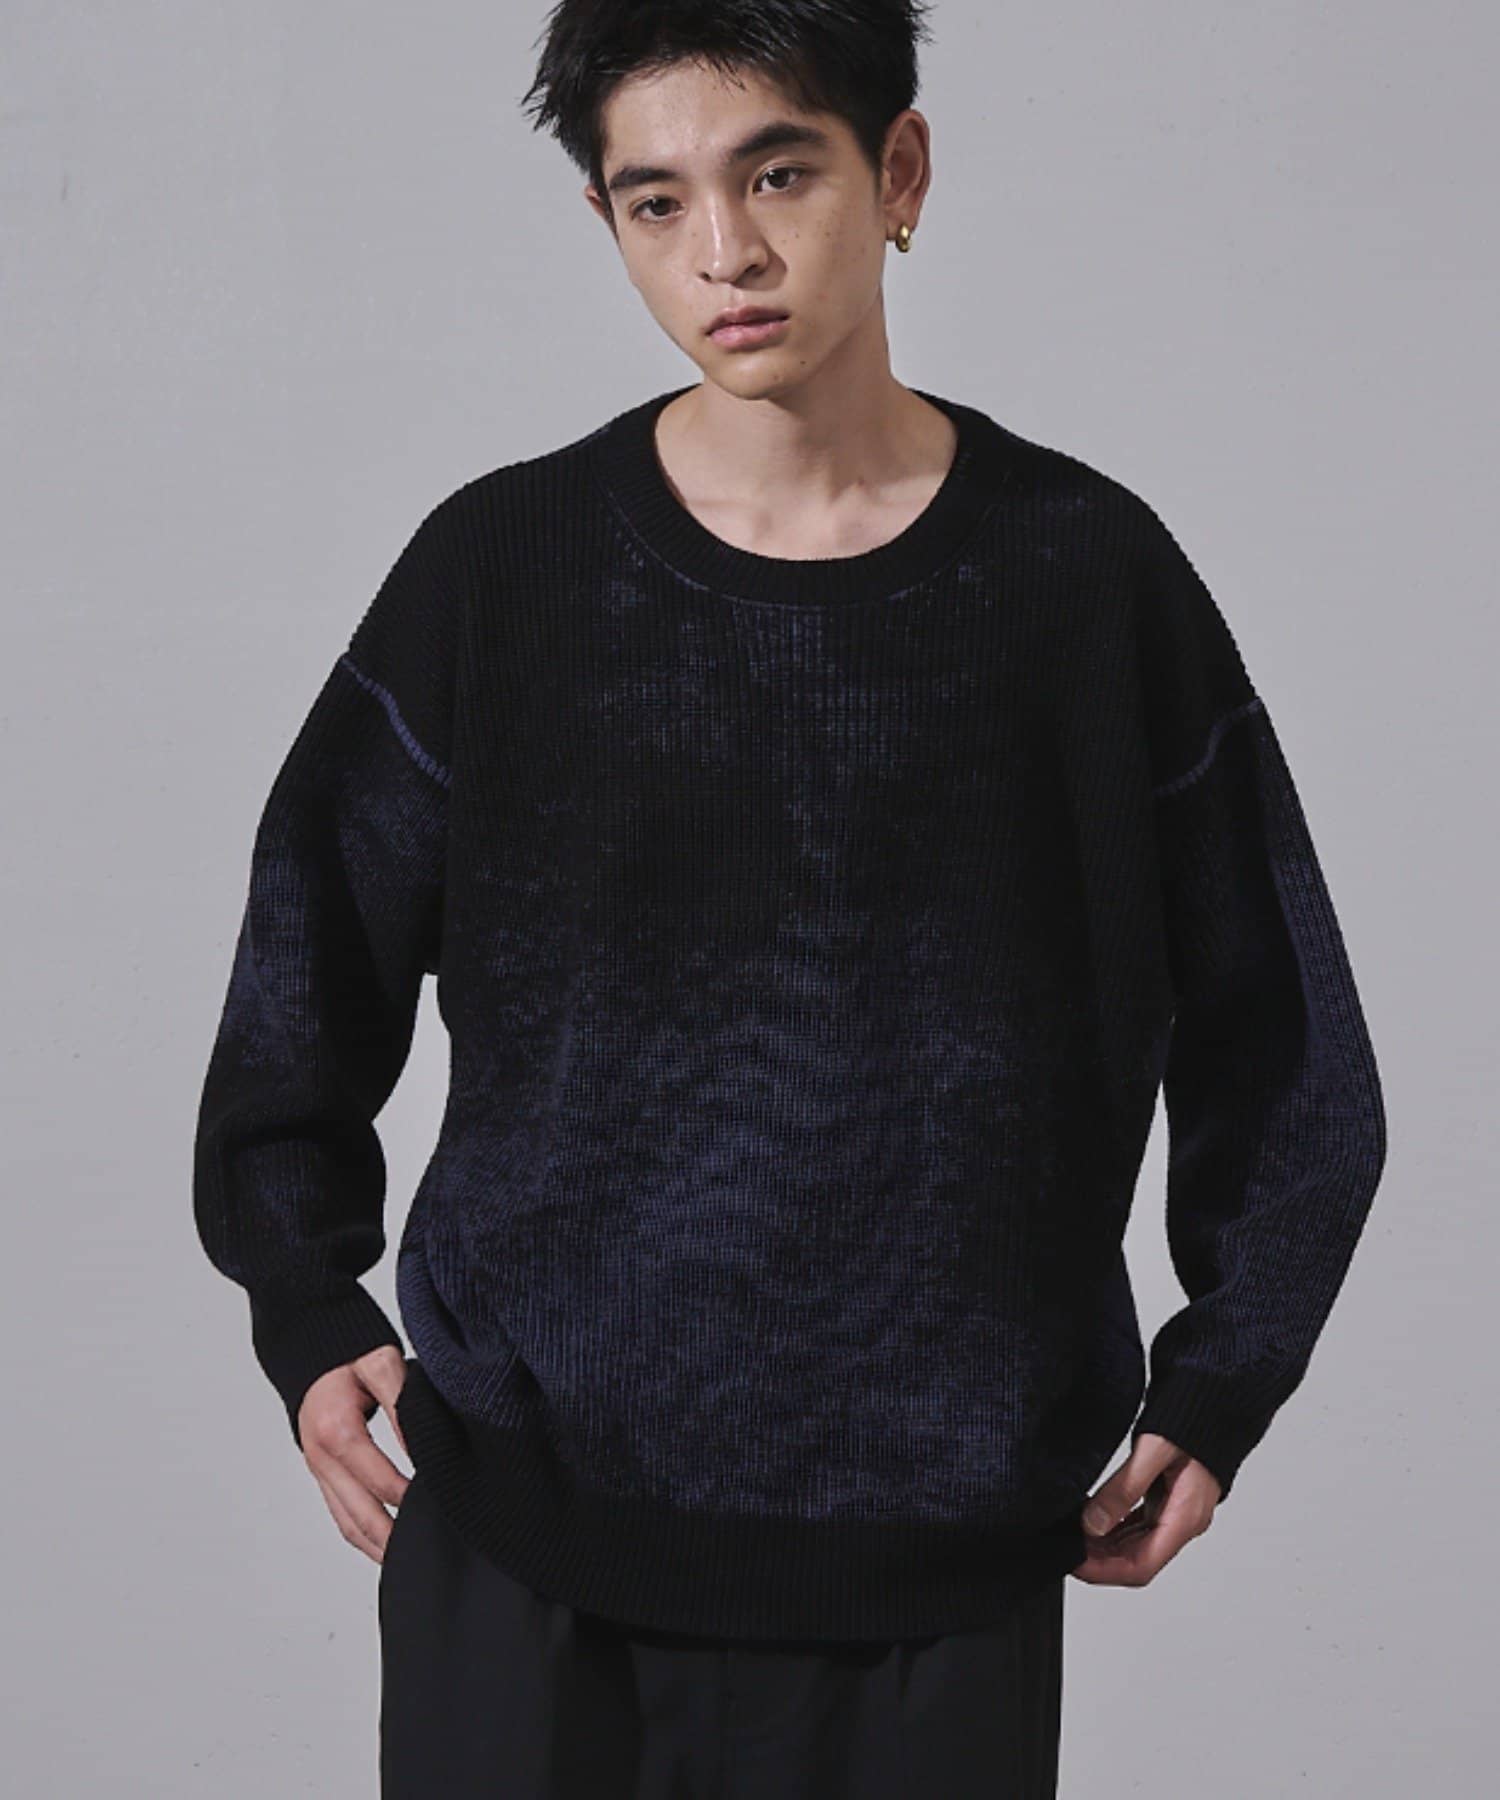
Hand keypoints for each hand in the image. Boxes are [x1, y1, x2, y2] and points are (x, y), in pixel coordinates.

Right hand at [295, 1345, 411, 1564]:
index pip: (380, 1481)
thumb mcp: (382, 1364)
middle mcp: (321, 1457)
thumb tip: (423, 1446)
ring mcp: (317, 1469)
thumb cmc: (349, 1352)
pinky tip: (384, 1544)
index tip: (443, 1509)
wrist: (309, 1345)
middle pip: (360, 1516)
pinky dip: (361, 1535)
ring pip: (346, 1523)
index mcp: (337, 1431)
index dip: (411, 1500)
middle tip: (429, 1554)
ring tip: (409, 1562)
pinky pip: (339, 1514)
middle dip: (394, 1540)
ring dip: (376, 1547)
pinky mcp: (320, 1473)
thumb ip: (402, 1404)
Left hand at [1069, 1432, 1220, 1585]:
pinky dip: (1114, 1527)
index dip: (1105, 1572)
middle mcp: (1183, 1521)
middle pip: (1137, 1559)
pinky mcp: (1170, 1499)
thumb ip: (1124, 1488)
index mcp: (1185, 1518)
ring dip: (1105, 1545)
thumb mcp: (1153, 1451)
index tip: (1074, 1563)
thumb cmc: (1192, 1422)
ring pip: (1136, 1544)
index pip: (1142, 1566)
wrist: (1216, 1399)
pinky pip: (1139, 1525)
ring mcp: (1177, 1512)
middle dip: (1100, 1560)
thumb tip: (1092, 1524)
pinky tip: (1093, 1518)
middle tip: (1065, 1547)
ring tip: (1073, 1534)